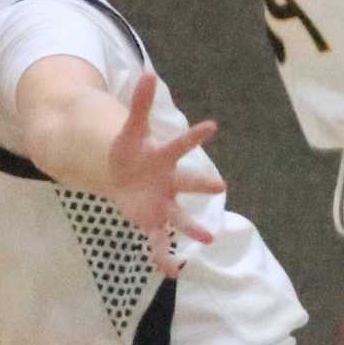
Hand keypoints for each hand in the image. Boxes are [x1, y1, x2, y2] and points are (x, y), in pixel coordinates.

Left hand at [100, 71, 220, 276]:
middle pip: (187, 183)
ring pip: (179, 217)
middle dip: (201, 183)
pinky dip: (164, 256)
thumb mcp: (130, 129)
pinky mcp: (151, 221)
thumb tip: (149, 72)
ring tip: (208, 239)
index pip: (180, 145)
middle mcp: (169, 182)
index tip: (212, 126)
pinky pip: (159, 241)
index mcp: (164, 158)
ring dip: (192, 228)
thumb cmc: (131, 150)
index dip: (194, 136)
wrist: (123, 173)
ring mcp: (163, 203)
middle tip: (220, 185)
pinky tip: (173, 272)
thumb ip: (140, 105)